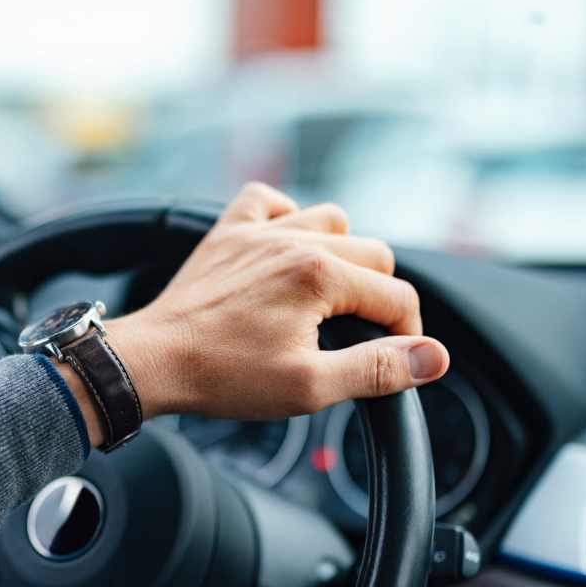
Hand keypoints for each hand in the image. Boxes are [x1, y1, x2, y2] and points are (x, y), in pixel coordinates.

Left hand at [94, 183, 448, 436]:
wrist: (152, 362)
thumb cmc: (223, 376)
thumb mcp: (309, 386)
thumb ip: (377, 368)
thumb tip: (433, 357)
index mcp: (320, 275)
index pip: (396, 296)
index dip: (408, 335)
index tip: (396, 361)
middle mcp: (293, 240)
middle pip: (373, 253)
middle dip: (379, 297)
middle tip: (360, 336)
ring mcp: (257, 231)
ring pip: (330, 220)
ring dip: (341, 253)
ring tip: (328, 297)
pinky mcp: (226, 233)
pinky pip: (267, 200)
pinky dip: (284, 216)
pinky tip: (283, 248)